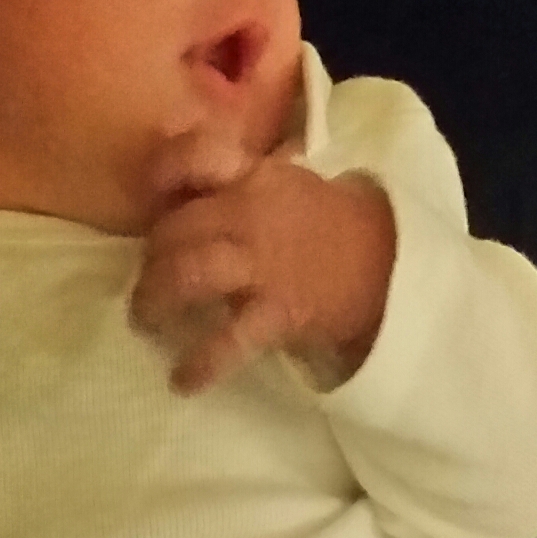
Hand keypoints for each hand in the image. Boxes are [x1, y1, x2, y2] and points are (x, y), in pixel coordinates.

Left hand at [129, 129, 395, 392]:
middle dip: (151, 259)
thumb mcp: (287, 184)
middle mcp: (250, 213)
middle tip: (147, 282)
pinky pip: (228, 340)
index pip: (198, 155)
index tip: (151, 196)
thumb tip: (189, 181)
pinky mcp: (278, 311)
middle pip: (176, 228)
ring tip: (145, 321)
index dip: (163, 172)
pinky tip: (183, 381)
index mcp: (254, 176)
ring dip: (154, 300)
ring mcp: (263, 263)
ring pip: (187, 273)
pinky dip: (201, 363)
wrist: (391, 265)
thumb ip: (240, 179)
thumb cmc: (332, 226)